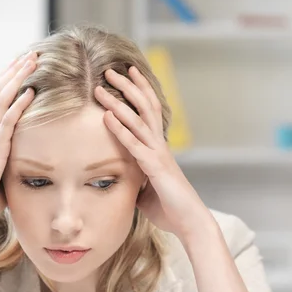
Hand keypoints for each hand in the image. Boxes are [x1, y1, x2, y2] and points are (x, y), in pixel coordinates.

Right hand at [0, 50, 36, 227]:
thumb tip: (29, 161)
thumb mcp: (1, 174)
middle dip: (14, 71)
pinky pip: (6, 123)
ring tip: (31, 62)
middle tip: (31, 53)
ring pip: (1, 100)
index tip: (23, 65)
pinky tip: (29, 92)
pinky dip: (18, 105)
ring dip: (17, 79)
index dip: (9, 80)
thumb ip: (12, 160)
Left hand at [94, 66, 212, 241]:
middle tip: (110, 70)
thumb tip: (122, 178)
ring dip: (118, 102)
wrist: (190, 222)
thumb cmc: (170, 208)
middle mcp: (160, 145)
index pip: (149, 112)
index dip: (138, 92)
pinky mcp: (155, 168)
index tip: (125, 75)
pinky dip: (119, 129)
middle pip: (145, 106)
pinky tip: (107, 117)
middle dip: (128, 86)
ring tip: (101, 86)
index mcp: (158, 148)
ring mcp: (158, 154)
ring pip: (138, 120)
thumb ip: (135, 178)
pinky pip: (134, 145)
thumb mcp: (146, 191)